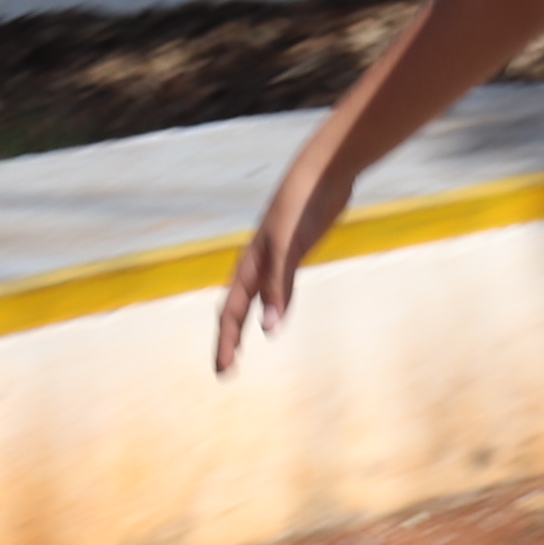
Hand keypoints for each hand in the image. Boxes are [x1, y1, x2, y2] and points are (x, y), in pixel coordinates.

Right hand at [213, 161, 345, 373]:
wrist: (320, 173)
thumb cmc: (299, 205)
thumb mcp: (287, 248)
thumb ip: (279, 288)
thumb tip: (270, 330)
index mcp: (250, 265)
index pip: (232, 312)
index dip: (226, 343)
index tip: (223, 372)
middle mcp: (257, 264)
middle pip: (237, 309)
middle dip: (229, 340)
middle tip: (225, 371)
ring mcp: (275, 258)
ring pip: (255, 299)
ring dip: (247, 324)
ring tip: (240, 349)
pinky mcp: (294, 251)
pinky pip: (277, 287)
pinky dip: (273, 305)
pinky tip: (275, 316)